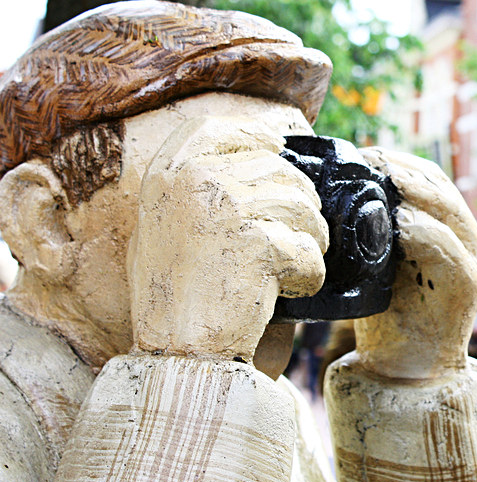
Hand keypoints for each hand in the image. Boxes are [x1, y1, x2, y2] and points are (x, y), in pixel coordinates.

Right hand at [129, 116, 327, 360]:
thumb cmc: (174, 297)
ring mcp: (227, 206)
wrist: (178, 354)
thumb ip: (198, 190)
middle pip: (280, 170)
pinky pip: (309, 250)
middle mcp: (194, 178)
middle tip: (290, 240)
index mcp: (168, 172)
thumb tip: (262, 158)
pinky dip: (309, 276)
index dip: (258, 136)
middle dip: (298, 206)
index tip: (278, 151)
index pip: (222, 128)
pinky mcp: (258, 242)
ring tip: (288, 269)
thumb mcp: (163, 228)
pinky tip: (288, 293)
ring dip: (309, 240)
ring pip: (304, 206)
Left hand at [353, 148, 476, 378]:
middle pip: (439, 186)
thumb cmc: (386, 315)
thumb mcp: (377, 263)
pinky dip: (423, 232)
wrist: (406, 371)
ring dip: (413, 190)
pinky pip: (447, 248)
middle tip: (368, 159)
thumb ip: (373, 231)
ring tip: (383, 178)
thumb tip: (337, 196)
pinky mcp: (468, 285)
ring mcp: (471, 261)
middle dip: (403, 168)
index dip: (400, 161)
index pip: (430, 179)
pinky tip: (398, 224)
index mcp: (446, 229)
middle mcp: (465, 240)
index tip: (365, 153)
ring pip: (448, 209)